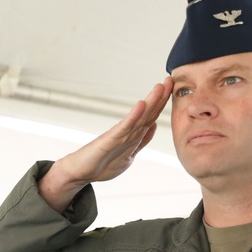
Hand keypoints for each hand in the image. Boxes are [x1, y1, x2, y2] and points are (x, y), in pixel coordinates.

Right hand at [39, 78, 172, 212]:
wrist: (79, 172)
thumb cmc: (101, 164)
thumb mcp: (128, 154)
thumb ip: (141, 141)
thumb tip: (154, 126)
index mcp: (133, 136)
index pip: (151, 117)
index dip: (162, 103)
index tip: (172, 88)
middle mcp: (127, 133)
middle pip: (147, 113)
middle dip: (160, 97)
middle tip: (170, 79)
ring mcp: (118, 136)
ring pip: (138, 117)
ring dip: (150, 102)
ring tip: (159, 86)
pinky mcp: (108, 140)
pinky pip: (123, 128)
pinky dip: (133, 116)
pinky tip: (141, 104)